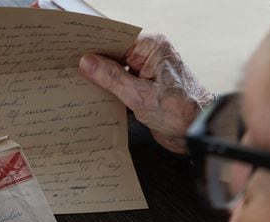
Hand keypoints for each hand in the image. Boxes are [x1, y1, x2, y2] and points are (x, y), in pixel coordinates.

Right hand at [79, 34, 213, 153]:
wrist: (196, 133)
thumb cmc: (178, 112)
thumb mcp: (138, 95)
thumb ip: (111, 78)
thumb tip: (88, 62)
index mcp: (153, 48)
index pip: (117, 41)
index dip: (96, 48)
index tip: (75, 55)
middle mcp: (151, 57)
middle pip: (115, 56)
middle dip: (96, 66)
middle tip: (73, 73)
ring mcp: (148, 73)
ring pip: (117, 72)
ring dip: (102, 82)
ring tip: (80, 86)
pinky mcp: (146, 89)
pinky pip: (123, 85)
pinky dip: (111, 92)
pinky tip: (95, 99)